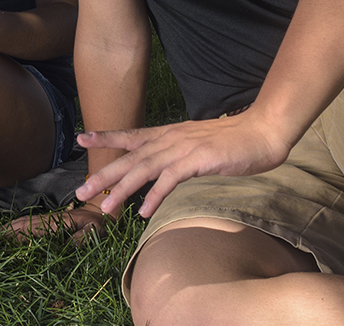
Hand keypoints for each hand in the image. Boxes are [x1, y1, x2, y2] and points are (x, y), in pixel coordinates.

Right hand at [0, 202, 113, 244]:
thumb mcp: (98, 231)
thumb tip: (69, 245)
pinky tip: (7, 231)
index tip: (1, 241)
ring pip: (23, 223)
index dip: (17, 235)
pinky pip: (29, 223)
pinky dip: (16, 226)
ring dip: (8, 229)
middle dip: (6, 232)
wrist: (105, 211)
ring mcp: (48, 219)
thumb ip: (85, 238)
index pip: (33, 229)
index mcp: (58, 223)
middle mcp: (50, 220)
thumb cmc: (102, 225)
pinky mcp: (49, 221)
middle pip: (23, 225)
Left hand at [73, 114, 293, 217]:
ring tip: (105, 207)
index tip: (81, 138)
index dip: (106, 136)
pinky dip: (155, 195)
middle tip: (81, 191)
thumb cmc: (234, 142)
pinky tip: (144, 211)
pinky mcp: (198, 160)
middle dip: (104, 175)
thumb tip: (165, 169)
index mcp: (169, 134)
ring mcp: (183, 149)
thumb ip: (179, 154)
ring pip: (144, 169)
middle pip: (130, 158)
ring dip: (122, 189)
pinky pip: (170, 180)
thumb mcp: (198, 144)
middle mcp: (171, 139)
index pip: (131, 135)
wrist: (262, 132)